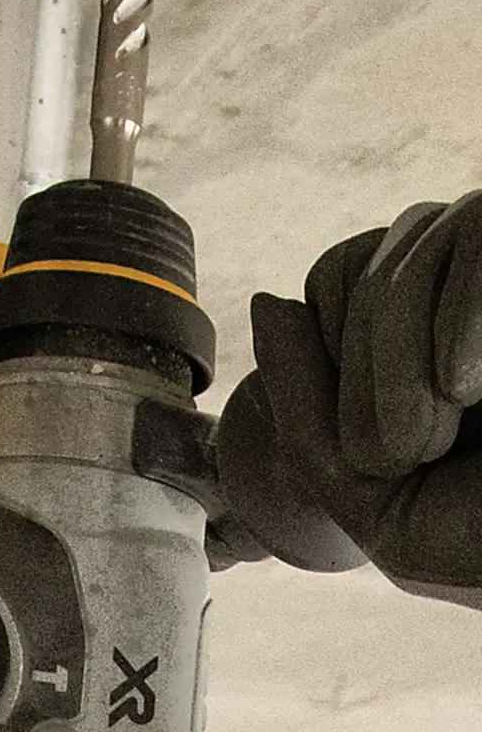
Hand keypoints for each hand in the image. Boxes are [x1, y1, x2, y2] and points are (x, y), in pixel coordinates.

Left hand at [217, 193, 481, 602]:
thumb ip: (306, 415)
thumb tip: (270, 302)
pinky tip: (466, 385)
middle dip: (360, 361)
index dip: (327, 346)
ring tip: (446, 425)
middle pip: (363, 258)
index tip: (370, 448)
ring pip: (418, 237)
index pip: (339, 275)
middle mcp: (478, 291)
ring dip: (397, 350)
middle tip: (410, 450)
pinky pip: (478, 228)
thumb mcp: (380, 504)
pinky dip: (455, 311)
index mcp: (432, 336)